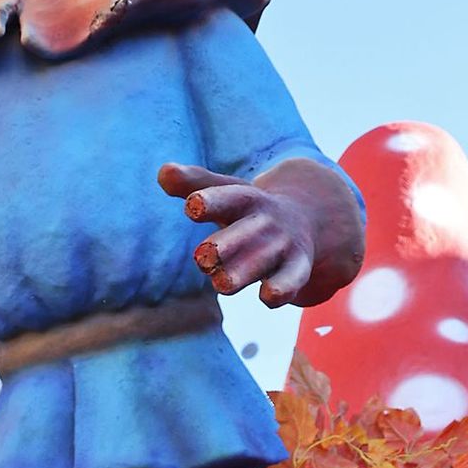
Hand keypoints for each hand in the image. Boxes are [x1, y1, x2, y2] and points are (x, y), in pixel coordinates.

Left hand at [160, 160, 327, 307]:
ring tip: (221, 284)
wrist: (305, 219)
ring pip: (263, 260)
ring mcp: (283, 246)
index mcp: (247, 200)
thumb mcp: (227, 191)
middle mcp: (266, 222)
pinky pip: (292, 280)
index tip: (191, 206)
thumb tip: (163, 171)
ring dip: (243, 272)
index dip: (212, 201)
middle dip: (225, 245)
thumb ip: (195, 182)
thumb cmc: (250, 211)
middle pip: (245, 232)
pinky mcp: (297, 269)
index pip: (230, 198)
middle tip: (202, 256)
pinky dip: (282, 289)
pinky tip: (267, 296)